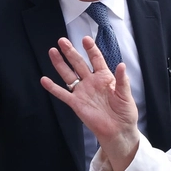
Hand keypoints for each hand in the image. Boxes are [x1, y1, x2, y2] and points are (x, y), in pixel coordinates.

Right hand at [40, 36, 140, 170]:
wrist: (118, 131)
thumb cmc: (125, 112)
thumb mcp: (126, 95)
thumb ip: (122, 80)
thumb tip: (122, 65)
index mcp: (105, 77)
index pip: (96, 59)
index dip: (91, 49)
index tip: (85, 39)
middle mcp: (91, 81)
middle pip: (78, 63)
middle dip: (70, 52)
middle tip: (62, 40)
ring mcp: (82, 92)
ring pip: (68, 74)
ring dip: (60, 63)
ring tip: (52, 51)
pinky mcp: (76, 103)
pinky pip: (63, 94)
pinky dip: (53, 88)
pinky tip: (44, 80)